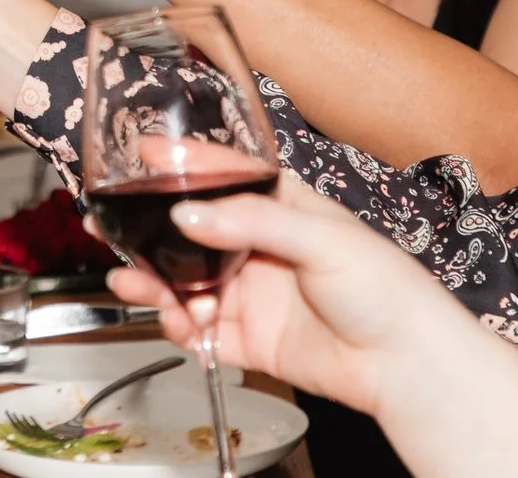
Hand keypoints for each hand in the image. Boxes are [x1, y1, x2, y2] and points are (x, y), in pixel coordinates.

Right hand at [101, 178, 517, 477]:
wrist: (406, 363)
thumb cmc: (385, 287)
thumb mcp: (320, 236)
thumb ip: (250, 221)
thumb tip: (188, 212)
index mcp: (280, 209)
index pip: (223, 176)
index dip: (182, 164)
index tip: (143, 154)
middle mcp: (259, 249)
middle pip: (189, 235)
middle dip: (149, 234)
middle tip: (111, 232)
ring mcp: (251, 295)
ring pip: (185, 284)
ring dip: (153, 283)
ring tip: (133, 284)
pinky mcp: (249, 341)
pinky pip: (200, 332)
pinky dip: (179, 329)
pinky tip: (176, 323)